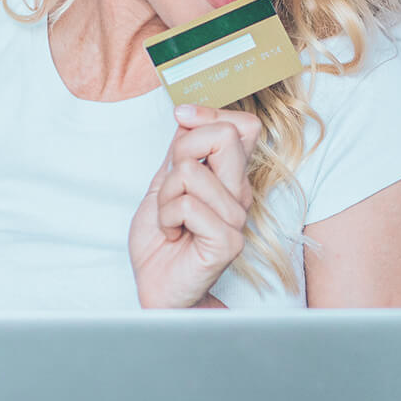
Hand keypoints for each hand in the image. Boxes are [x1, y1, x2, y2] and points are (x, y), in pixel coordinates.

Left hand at [129, 105, 265, 307]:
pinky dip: (167, 218)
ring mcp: (237, 218)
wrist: (158, 286)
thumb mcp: (163, 185)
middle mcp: (238, 194)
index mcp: (229, 178)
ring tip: (170, 220)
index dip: (209, 113)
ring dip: (165, 196)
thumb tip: (187, 114)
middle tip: (170, 183)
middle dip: (182, 149)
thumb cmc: (162, 242)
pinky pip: (188, 206)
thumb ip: (179, 152)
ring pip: (193, 172)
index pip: (241, 125)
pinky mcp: (229, 241)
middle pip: (224, 135)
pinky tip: (174, 235)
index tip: (182, 116)